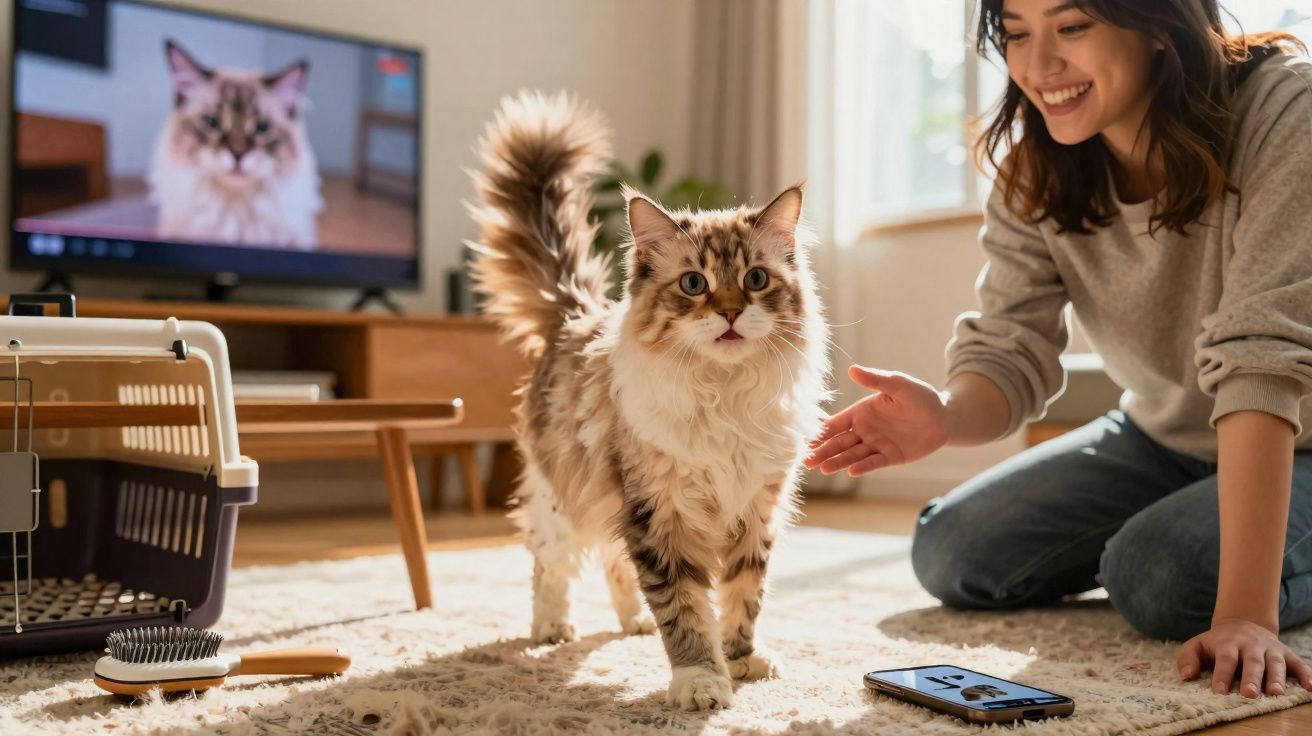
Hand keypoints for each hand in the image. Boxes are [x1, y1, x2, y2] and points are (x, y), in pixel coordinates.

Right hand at [803, 366, 949, 476]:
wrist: (943, 417)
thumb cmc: (919, 396)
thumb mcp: (898, 384)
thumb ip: (876, 379)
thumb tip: (852, 369)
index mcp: (861, 412)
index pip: (835, 424)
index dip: (820, 431)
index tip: (804, 439)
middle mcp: (865, 430)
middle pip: (839, 442)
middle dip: (822, 451)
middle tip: (806, 460)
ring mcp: (876, 445)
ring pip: (852, 454)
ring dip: (837, 461)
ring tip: (823, 468)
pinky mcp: (890, 457)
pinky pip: (873, 462)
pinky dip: (862, 467)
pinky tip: (850, 471)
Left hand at [1177, 618, 1311, 697]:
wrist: (1242, 623)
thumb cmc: (1216, 643)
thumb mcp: (1197, 645)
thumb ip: (1188, 658)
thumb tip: (1186, 676)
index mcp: (1228, 643)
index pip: (1225, 659)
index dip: (1222, 675)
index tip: (1218, 691)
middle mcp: (1250, 645)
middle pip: (1252, 662)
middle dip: (1251, 678)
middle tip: (1250, 694)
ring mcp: (1270, 649)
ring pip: (1275, 662)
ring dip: (1277, 677)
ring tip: (1276, 693)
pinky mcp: (1286, 653)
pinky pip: (1299, 664)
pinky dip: (1306, 674)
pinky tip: (1311, 687)